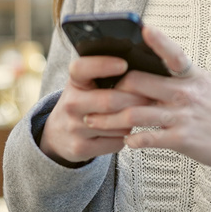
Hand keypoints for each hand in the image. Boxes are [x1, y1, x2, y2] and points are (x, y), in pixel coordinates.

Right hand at [39, 55, 153, 164]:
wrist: (59, 134)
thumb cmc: (82, 101)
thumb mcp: (85, 83)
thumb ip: (104, 73)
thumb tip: (139, 64)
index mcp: (74, 82)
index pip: (82, 68)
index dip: (102, 65)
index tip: (123, 64)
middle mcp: (71, 104)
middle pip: (109, 101)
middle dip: (135, 98)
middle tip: (151, 95)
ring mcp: (74, 128)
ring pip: (117, 124)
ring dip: (134, 119)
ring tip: (141, 113)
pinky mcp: (81, 147)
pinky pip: (116, 142)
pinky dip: (127, 136)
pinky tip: (126, 129)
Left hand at [84, 25, 210, 176]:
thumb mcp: (209, 85)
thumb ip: (183, 75)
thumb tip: (159, 62)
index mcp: (192, 75)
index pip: (173, 52)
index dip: (158, 40)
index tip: (142, 27)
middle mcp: (186, 92)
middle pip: (137, 82)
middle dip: (110, 89)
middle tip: (92, 94)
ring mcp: (183, 115)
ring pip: (134, 113)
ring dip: (108, 119)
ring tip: (91, 121)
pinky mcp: (182, 140)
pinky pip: (148, 137)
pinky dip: (132, 140)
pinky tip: (125, 141)